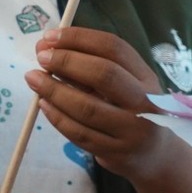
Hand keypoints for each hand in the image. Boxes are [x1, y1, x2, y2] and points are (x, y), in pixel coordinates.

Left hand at [26, 27, 181, 182]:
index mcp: (147, 79)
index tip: (50, 38)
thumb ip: (91, 67)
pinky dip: (57, 116)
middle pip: (106, 75)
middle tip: (42, 58)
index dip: (79, 39)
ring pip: (87, 108)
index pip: (115, 49)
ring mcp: (134, 131)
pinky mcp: (118, 153)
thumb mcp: (125, 86)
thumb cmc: (132, 111)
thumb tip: (48, 49)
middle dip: (67, 62)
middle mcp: (147, 104)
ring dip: (53, 90)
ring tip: (34, 79)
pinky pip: (79, 133)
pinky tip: (44, 105)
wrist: (155, 155)